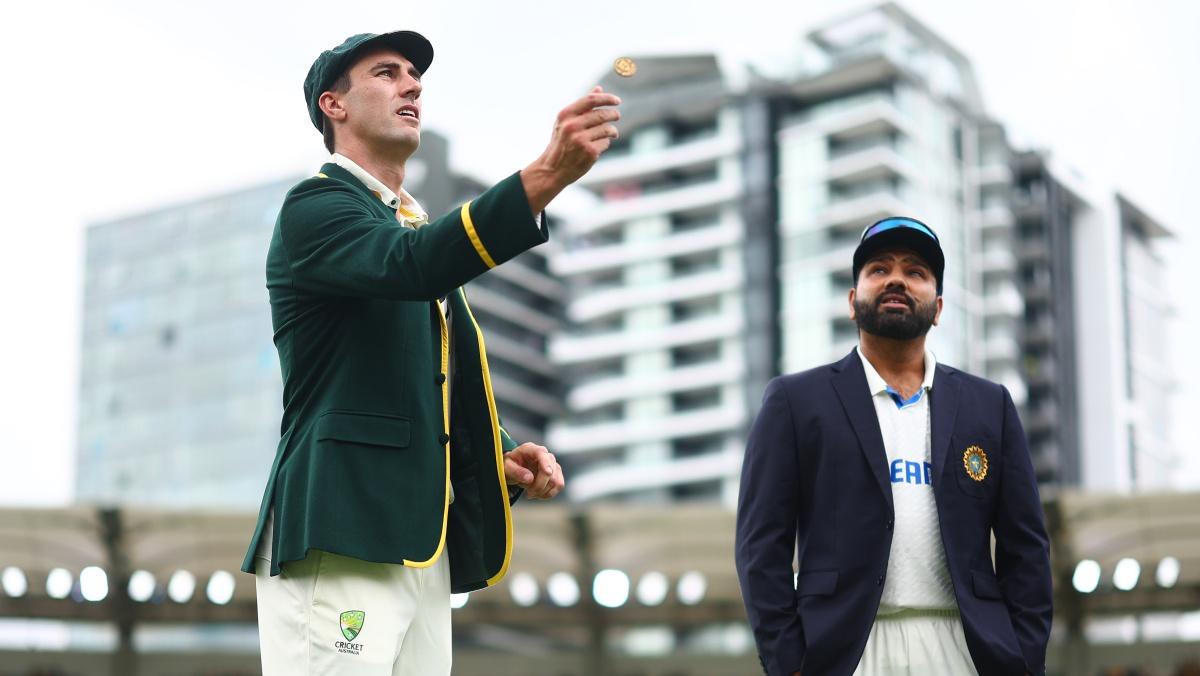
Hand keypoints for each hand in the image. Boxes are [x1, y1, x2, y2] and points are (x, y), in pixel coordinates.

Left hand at [503, 443, 564, 498]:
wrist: (514, 468)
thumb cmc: (510, 466)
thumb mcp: (507, 468)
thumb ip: (516, 472)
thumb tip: (529, 479)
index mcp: (531, 449)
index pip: (542, 453)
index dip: (546, 463)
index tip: (547, 473)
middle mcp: (545, 455)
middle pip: (550, 472)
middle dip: (539, 487)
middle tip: (528, 494)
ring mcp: (553, 464)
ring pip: (556, 481)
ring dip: (544, 492)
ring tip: (532, 494)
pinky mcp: (557, 473)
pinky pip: (559, 485)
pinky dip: (549, 493)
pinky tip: (539, 494)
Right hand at [521, 86, 621, 212]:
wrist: (553, 169)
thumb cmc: (561, 143)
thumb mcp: (566, 122)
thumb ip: (583, 106)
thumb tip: (599, 89)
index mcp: (565, 115)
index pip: (591, 100)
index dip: (607, 98)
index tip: (617, 100)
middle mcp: (572, 126)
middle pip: (602, 114)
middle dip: (613, 114)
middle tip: (617, 115)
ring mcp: (581, 139)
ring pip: (607, 129)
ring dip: (612, 130)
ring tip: (612, 132)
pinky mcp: (590, 152)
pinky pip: (606, 142)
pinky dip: (605, 143)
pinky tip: (599, 146)